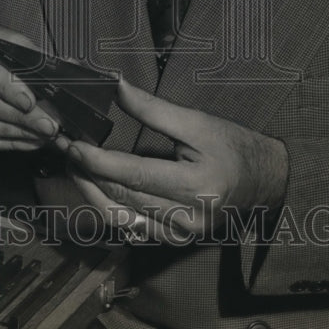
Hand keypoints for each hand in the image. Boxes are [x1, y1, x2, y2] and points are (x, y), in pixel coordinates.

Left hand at [63, 78, 288, 240]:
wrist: (265, 184)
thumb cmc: (233, 147)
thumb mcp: (197, 122)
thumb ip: (153, 109)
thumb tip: (115, 86)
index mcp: (197, 185)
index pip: (135, 176)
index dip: (99, 162)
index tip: (73, 145)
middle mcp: (186, 218)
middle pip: (122, 197)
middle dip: (87, 173)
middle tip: (64, 148)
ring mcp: (178, 236)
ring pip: (119, 217)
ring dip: (90, 191)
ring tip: (73, 166)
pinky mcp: (172, 242)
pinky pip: (129, 228)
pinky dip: (107, 207)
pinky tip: (94, 187)